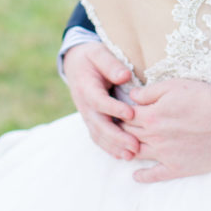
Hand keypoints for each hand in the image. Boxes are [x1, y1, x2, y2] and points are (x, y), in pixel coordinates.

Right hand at [63, 42, 138, 160]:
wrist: (76, 65)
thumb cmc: (92, 58)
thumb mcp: (99, 53)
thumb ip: (110, 64)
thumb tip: (124, 76)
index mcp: (86, 87)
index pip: (99, 101)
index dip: (114, 108)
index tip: (131, 113)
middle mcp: (85, 105)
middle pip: (99, 124)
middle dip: (117, 136)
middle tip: (135, 145)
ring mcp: (87, 115)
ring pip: (98, 135)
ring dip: (114, 147)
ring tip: (131, 155)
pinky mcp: (92, 122)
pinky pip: (99, 138)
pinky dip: (110, 148)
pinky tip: (123, 156)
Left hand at [124, 78, 210, 182]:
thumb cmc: (203, 97)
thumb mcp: (174, 86)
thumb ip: (149, 92)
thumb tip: (131, 97)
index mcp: (151, 116)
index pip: (126, 117)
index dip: (120, 114)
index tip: (117, 114)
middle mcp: (154, 137)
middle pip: (128, 134)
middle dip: (121, 130)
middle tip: (116, 130)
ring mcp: (165, 154)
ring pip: (137, 153)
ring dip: (127, 150)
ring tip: (123, 148)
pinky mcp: (178, 167)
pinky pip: (155, 175)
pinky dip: (143, 176)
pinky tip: (136, 175)